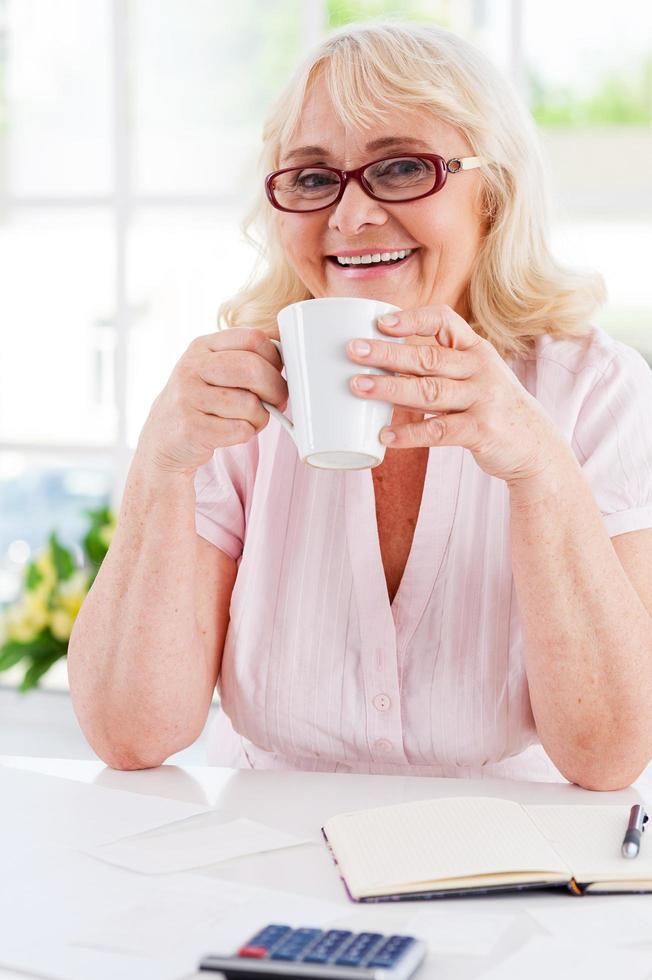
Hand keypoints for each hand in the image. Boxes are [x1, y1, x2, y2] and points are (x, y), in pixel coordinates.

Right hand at [137, 328, 287, 475]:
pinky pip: (241, 430)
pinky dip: (246, 433)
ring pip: (250, 404)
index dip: (275, 358)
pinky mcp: (191, 428)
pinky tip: (233, 431)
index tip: (278, 372)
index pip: (253, 338)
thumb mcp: (212, 370)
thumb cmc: (200, 403)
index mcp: (202, 346)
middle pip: (253, 369)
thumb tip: (289, 361)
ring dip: (260, 417)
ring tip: (248, 419)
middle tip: (277, 401)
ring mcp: (188, 397)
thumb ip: (244, 359)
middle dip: (275, 389)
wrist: (162, 440)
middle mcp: (191, 367)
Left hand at [346, 304, 568, 484]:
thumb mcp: (475, 376)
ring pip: (428, 391)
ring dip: (390, 389)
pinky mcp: (481, 430)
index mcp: (475, 350)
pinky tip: (385, 435)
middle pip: (427, 357)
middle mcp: (480, 369)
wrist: (535, 446)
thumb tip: (382, 361)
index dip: (412, 319)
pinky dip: (409, 434)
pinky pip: (439, 431)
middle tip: (353, 350)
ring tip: (357, 387)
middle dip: (387, 353)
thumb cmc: (492, 407)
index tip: (381, 322)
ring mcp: (482, 399)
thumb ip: (439, 366)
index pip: (444, 320)